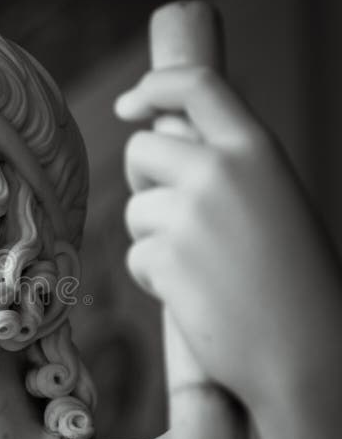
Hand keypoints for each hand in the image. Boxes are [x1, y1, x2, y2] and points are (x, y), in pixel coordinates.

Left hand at [114, 65, 341, 429]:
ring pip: (136, 210)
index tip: (129, 104)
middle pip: (142, 150)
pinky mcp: (167, 256)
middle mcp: (222, 170)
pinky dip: (155, 279)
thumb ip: (226, 168)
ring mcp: (191, 213)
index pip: (196, 86)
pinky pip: (136, 256)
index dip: (155, 87)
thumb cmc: (293, 281)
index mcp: (257, 149)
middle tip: (176, 219)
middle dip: (145, 182)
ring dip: (155, 240)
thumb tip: (163, 136)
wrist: (309, 352)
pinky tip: (196, 297)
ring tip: (205, 270)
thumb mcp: (274, 202)